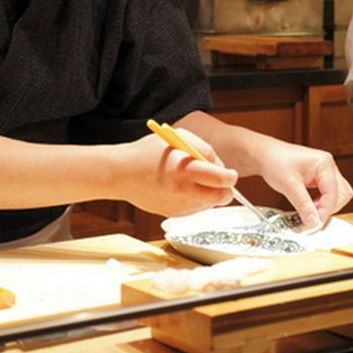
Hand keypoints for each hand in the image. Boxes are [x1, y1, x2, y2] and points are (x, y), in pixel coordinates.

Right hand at [118, 130, 235, 217]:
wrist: (120, 173)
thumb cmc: (147, 152)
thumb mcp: (180, 138)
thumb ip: (205, 150)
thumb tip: (220, 165)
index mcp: (185, 170)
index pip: (221, 180)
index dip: (231, 177)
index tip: (231, 173)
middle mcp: (183, 192)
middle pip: (220, 198)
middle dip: (225, 189)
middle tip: (221, 180)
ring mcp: (178, 206)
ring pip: (208, 204)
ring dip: (209, 194)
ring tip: (193, 179)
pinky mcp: (172, 214)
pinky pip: (194, 209)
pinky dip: (195, 200)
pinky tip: (181, 187)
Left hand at [252, 139, 352, 228]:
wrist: (263, 155)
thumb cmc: (274, 160)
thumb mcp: (288, 185)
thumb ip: (303, 205)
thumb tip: (314, 222)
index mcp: (324, 163)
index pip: (333, 192)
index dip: (325, 210)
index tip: (315, 223)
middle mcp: (328, 166)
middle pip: (342, 194)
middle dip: (329, 208)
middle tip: (313, 217)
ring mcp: (324, 172)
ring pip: (337, 195)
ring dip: (326, 206)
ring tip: (309, 211)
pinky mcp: (319, 178)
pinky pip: (328, 194)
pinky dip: (321, 203)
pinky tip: (309, 207)